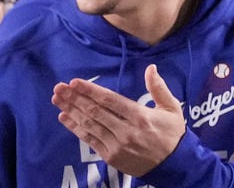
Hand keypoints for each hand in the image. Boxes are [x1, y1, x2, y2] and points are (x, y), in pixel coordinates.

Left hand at [51, 65, 185, 176]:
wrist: (176, 166)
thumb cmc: (172, 134)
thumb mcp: (172, 109)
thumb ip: (159, 88)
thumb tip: (151, 67)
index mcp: (140, 117)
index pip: (109, 100)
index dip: (90, 90)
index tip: (74, 82)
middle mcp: (126, 131)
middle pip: (95, 111)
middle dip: (74, 98)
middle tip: (58, 87)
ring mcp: (117, 145)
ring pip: (89, 125)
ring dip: (71, 111)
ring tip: (57, 99)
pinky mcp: (111, 156)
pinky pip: (89, 140)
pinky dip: (75, 128)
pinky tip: (64, 117)